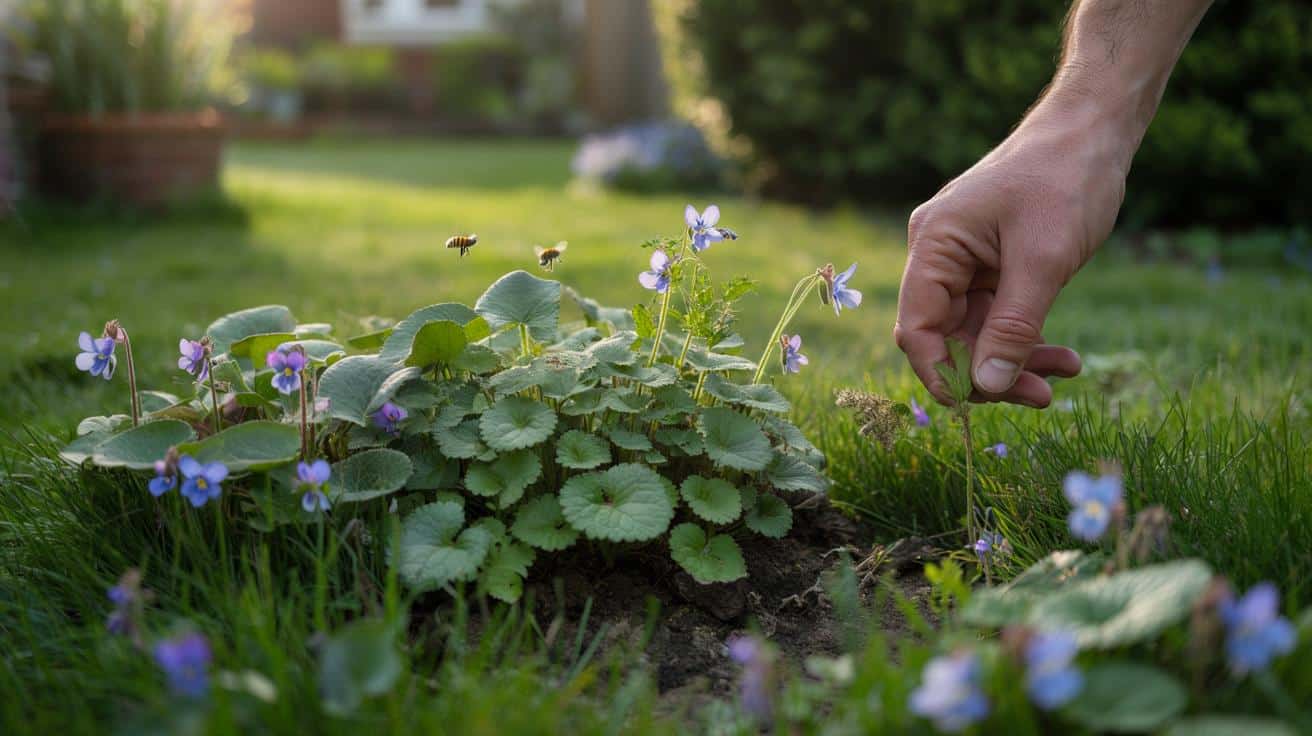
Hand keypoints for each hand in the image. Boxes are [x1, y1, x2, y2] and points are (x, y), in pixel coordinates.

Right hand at [894, 97, 1130, 407]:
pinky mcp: (991, 266)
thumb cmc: (1065, 180)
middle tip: (1042, 397)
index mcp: (934, 244)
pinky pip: (998, 317)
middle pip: (946, 336)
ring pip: (976, 333)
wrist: (1094, 131)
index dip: (941, 371)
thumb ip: (1013, 327)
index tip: (979, 403)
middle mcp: (939, 255)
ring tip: (1065, 374)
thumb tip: (988, 387)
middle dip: (989, 371)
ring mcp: (964, 262)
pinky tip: (1064, 357)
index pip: (918, 327)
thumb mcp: (1044, 260)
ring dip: (1016, 360)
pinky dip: (1027, 338)